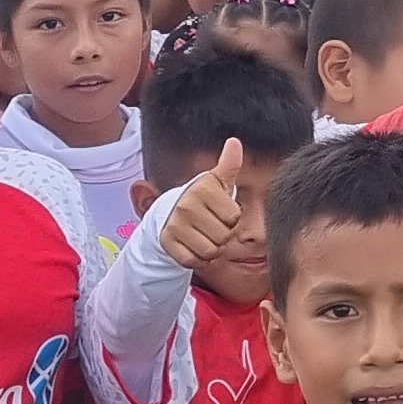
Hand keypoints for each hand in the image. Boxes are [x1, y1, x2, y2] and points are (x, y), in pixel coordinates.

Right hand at [162, 139, 252, 270]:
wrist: (168, 215)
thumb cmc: (200, 199)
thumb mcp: (216, 182)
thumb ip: (229, 165)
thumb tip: (234, 142)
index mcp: (202, 188)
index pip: (235, 217)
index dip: (231, 218)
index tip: (219, 211)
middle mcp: (186, 205)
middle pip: (224, 236)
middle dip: (222, 235)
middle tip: (210, 225)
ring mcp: (175, 225)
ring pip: (211, 251)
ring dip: (212, 249)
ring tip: (203, 236)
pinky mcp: (168, 243)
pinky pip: (194, 260)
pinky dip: (198, 259)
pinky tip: (193, 247)